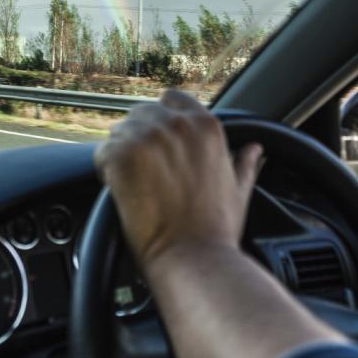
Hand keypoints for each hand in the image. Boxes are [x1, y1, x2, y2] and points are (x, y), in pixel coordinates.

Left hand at [94, 88, 263, 269]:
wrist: (193, 258)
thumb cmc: (216, 229)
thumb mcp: (238, 190)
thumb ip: (244, 163)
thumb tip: (255, 150)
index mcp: (206, 126)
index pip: (172, 99)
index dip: (162, 119)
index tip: (158, 143)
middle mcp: (176, 124)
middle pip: (142, 113)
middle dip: (139, 137)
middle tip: (144, 171)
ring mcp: (147, 137)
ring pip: (120, 132)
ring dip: (121, 154)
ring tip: (135, 184)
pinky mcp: (122, 155)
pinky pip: (102, 152)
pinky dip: (106, 170)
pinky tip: (120, 190)